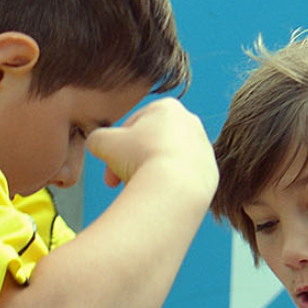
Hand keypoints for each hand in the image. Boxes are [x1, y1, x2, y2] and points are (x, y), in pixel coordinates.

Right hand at [87, 99, 216, 201]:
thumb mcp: (104, 143)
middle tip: (118, 185)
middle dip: (132, 164)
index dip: (115, 150)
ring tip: (140, 192)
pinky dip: (170, 188)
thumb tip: (97, 142)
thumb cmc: (139, 160)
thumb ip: (97, 138)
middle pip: (152, 144)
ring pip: (168, 162)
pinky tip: (159, 198)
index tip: (109, 172)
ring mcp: (203, 147)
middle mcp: (190, 122)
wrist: (175, 189)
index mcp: (166, 108)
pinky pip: (183, 180)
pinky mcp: (210, 172)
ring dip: (149, 176)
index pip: (133, 126)